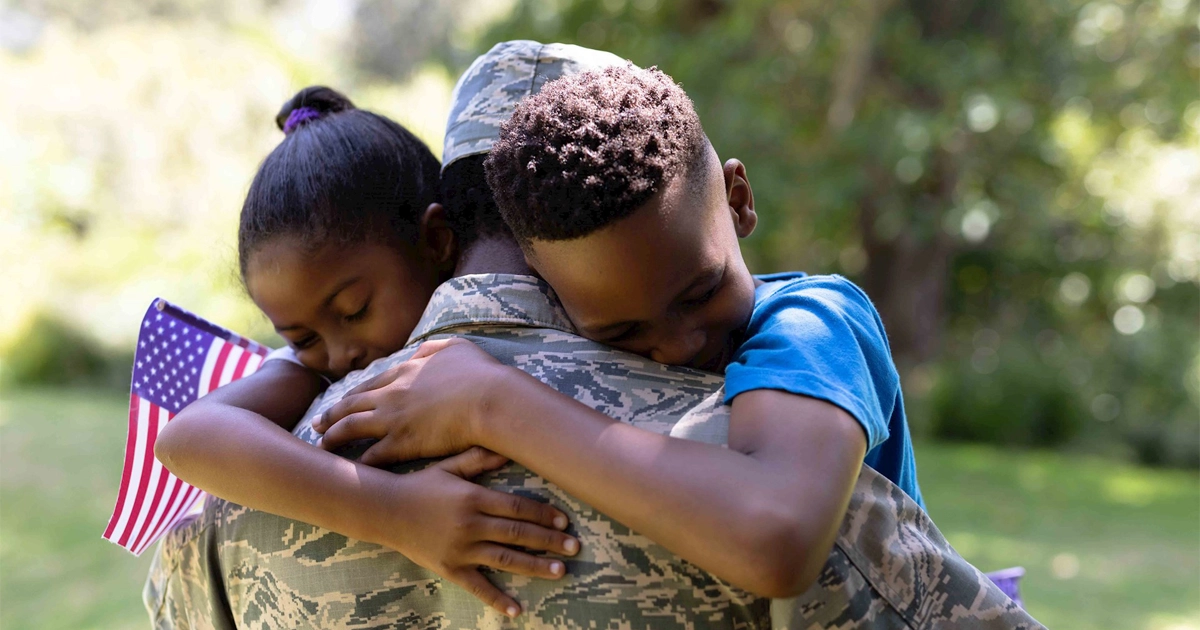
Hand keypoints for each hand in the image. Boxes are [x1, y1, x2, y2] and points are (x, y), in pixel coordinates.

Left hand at [314, 338, 507, 465]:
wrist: (490, 399)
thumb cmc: (481, 374)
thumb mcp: (456, 348)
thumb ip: (434, 349)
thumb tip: (420, 351)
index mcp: (405, 371)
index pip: (369, 385)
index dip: (352, 395)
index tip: (341, 403)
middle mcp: (391, 394)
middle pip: (350, 405)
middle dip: (330, 416)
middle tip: (316, 425)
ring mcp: (393, 419)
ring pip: (350, 429)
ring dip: (333, 438)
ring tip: (321, 447)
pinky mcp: (401, 444)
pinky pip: (370, 456)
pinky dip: (356, 463)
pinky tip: (349, 471)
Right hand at [380, 447, 580, 617]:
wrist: (383, 510)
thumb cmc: (419, 485)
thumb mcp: (448, 467)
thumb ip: (478, 460)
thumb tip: (506, 449)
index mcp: (473, 497)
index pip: (516, 507)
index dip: (543, 515)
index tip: (565, 521)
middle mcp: (470, 524)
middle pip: (517, 533)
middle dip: (549, 541)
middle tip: (575, 548)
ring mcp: (460, 548)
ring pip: (504, 559)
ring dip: (534, 566)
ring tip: (559, 571)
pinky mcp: (449, 568)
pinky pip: (477, 586)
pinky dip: (498, 599)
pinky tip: (517, 609)